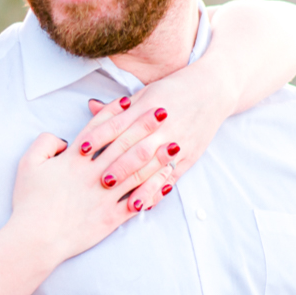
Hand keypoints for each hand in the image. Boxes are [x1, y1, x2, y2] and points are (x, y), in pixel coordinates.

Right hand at [8, 122, 175, 268]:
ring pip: (137, 172)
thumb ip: (44, 144)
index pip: (97, 130)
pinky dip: (153, 190)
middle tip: (162, 112)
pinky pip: (137, 201)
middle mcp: (92, 175)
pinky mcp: (111, 217)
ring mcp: (104, 196)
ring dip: (157, 156)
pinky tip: (166, 181)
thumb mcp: (28, 165)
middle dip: (144, 126)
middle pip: (123, 145)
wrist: (35, 238)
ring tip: (173, 143)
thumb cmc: (29, 202)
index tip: (129, 100)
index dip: (113, 113)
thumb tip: (62, 139)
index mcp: (72, 160)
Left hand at [75, 72, 237, 193]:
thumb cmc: (172, 90)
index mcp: (146, 108)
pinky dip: (158, 191)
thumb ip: (118, 107)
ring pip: (156, 167)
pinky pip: (172, 176)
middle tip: (101, 181)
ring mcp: (178, 142)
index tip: (82, 149)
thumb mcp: (145, 93)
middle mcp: (162, 127)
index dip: (99, 137)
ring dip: (140, 185)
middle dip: (119, 166)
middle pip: (137, 149)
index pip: (118, 124)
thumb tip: (90, 106)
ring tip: (125, 201)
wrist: (213, 90)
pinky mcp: (190, 155)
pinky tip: (145, 204)